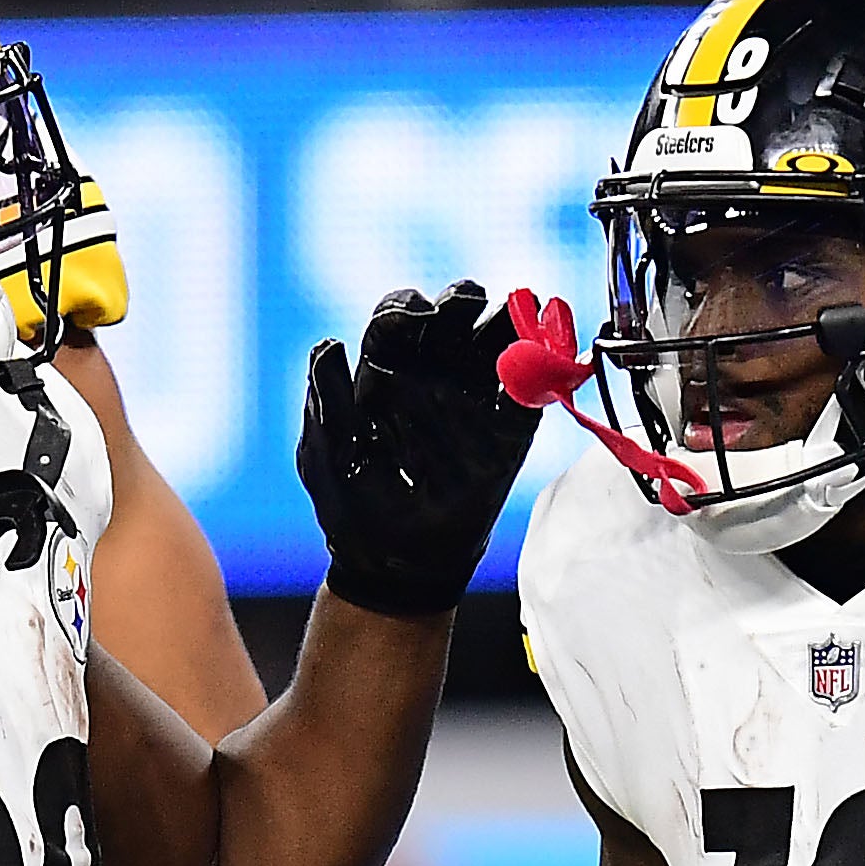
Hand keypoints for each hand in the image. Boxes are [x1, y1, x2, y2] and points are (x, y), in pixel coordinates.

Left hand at [297, 279, 541, 616]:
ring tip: (519, 317)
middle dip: (462, 301)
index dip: (407, 307)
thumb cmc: (351, 507)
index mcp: (383, 373)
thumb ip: (326, 399)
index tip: (415, 317)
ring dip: (510, 323)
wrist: (394, 564)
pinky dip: (539, 375)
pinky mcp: (504, 434)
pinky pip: (528, 395)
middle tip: (467, 306)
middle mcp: (429, 376)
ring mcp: (470, 402)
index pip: (398, 318)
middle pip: (453, 316)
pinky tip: (536, 367)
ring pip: (496, 342)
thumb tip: (330, 343)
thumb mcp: (324, 455)